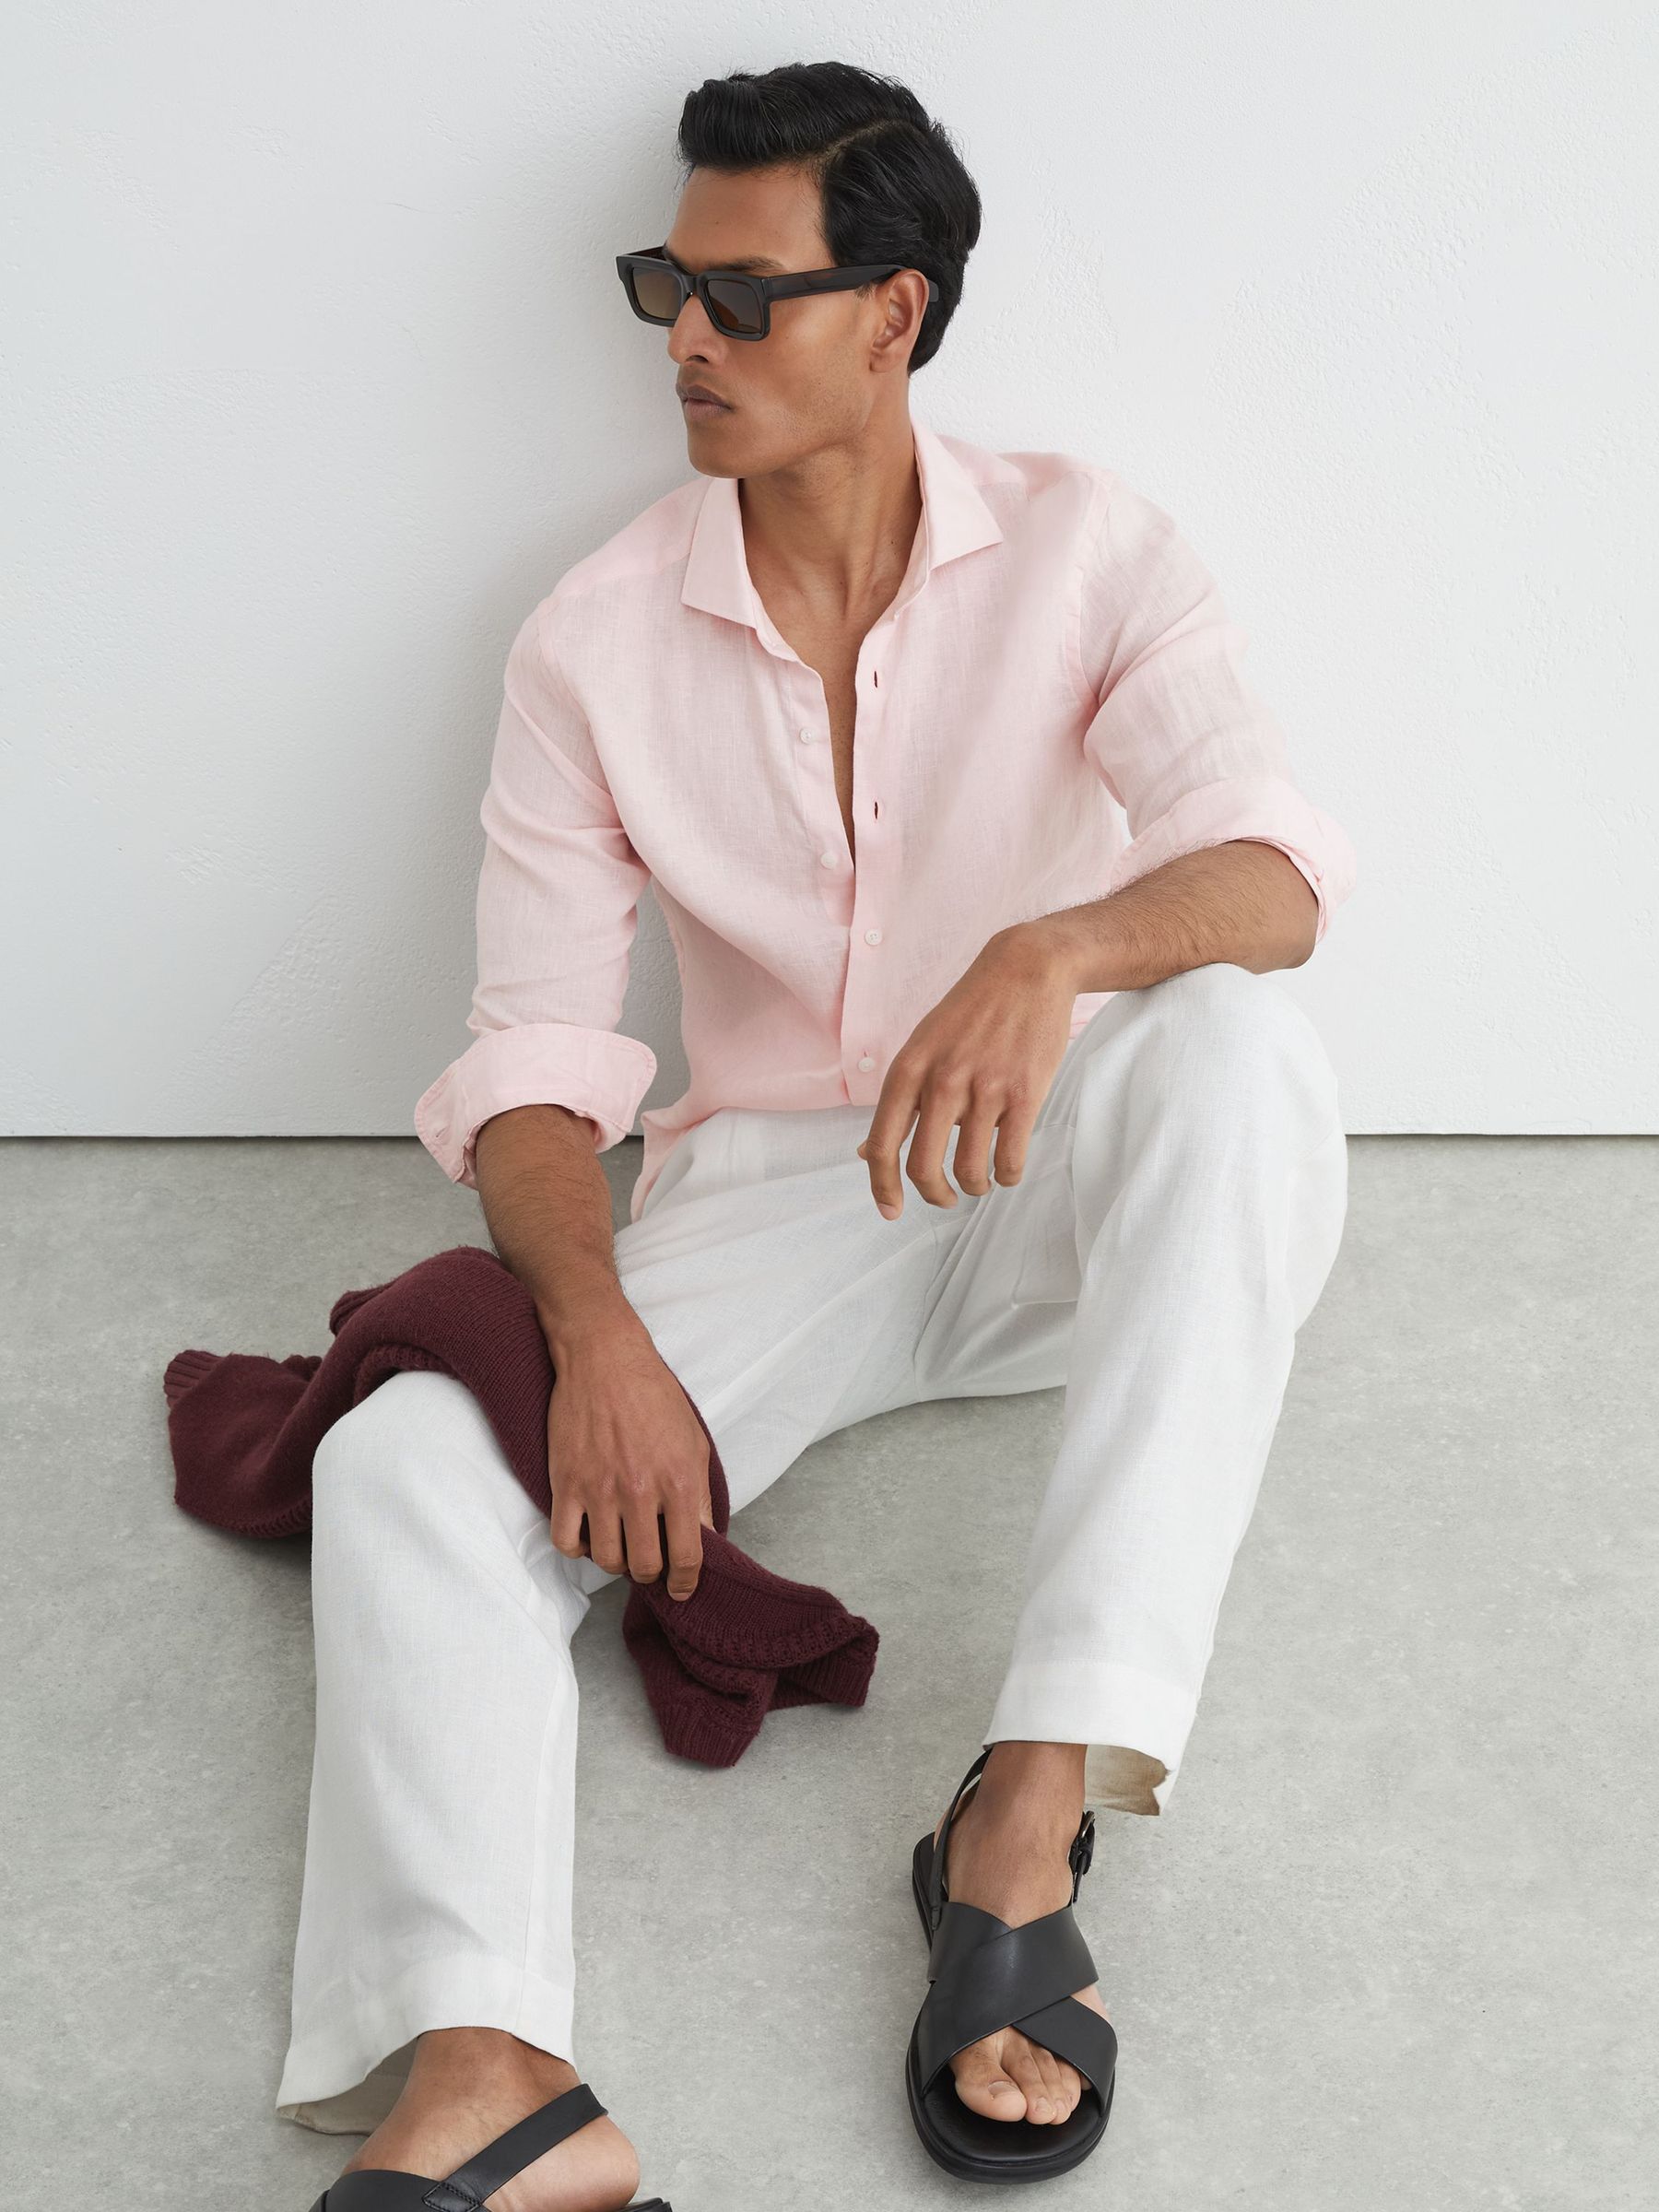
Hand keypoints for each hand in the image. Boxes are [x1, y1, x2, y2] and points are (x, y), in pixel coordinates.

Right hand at [545, 1322, 715, 1599]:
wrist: (605, 1358)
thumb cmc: (653, 1396)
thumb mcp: (694, 1442)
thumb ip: (700, 1495)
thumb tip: (704, 1538)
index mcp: (679, 1481)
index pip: (687, 1556)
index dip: (686, 1583)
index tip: (681, 1589)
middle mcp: (640, 1491)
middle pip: (644, 1566)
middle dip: (650, 1573)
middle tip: (649, 1561)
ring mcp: (600, 1490)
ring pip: (605, 1560)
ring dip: (615, 1561)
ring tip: (620, 1543)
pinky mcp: (566, 1483)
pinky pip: (566, 1542)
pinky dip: (577, 1547)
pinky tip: (588, 1533)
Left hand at [855, 928, 1076, 1217]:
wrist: (1026, 970)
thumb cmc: (970, 1013)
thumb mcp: (921, 1048)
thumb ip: (898, 1101)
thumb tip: (866, 1155)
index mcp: (908, 1071)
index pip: (881, 1146)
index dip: (882, 1188)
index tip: (891, 1211)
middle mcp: (941, 1082)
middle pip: (924, 1168)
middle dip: (934, 1196)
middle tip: (945, 1198)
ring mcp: (984, 1089)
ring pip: (970, 1169)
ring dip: (975, 1187)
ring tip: (980, 1180)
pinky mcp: (1025, 1095)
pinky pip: (1010, 1159)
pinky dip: (1006, 1176)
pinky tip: (1006, 1169)